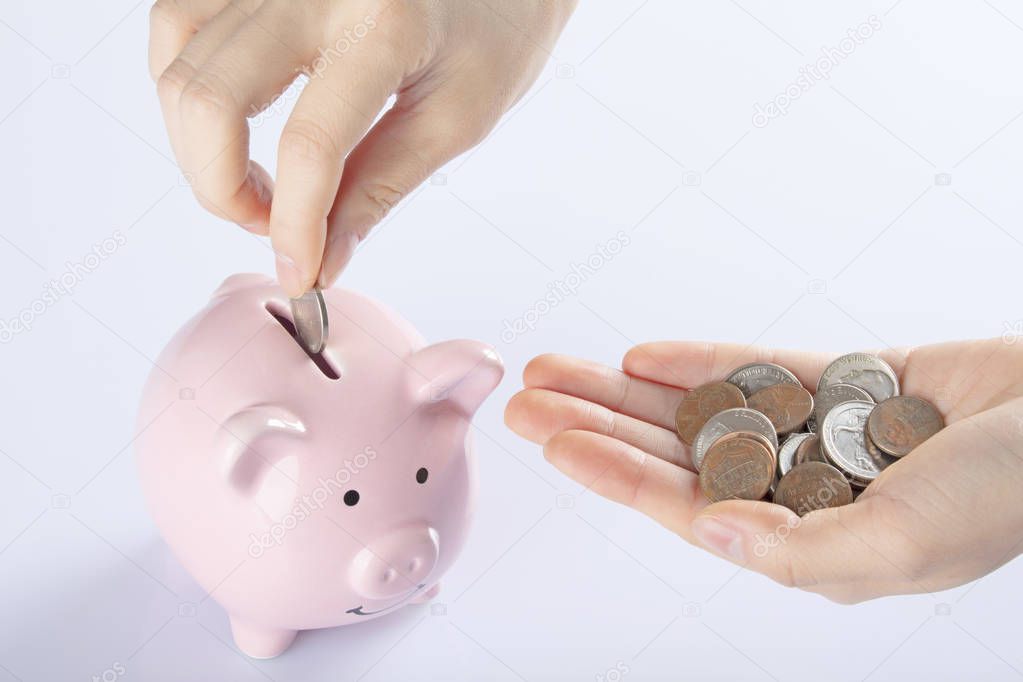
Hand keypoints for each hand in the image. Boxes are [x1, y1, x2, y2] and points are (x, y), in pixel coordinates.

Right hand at [149, 0, 575, 294]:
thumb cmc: (496, 29)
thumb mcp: (456, 117)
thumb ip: (380, 189)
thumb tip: (322, 261)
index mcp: (383, 24)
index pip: (311, 146)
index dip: (294, 228)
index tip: (300, 275)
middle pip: (211, 100)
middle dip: (222, 190)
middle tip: (270, 226)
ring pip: (179, 63)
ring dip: (199, 147)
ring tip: (260, 183)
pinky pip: (178, 24)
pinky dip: (188, 87)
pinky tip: (230, 121)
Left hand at [505, 339, 1022, 602]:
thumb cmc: (1005, 493)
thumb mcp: (903, 541)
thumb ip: (798, 550)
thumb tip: (704, 532)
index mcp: (804, 539)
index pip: (683, 503)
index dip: (613, 472)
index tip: (551, 439)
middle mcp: (801, 489)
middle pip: (675, 453)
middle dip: (599, 424)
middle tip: (529, 395)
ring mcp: (819, 435)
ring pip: (703, 409)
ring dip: (630, 390)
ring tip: (561, 366)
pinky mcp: (846, 385)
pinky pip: (760, 371)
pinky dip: (704, 361)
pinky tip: (646, 356)